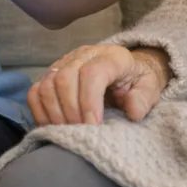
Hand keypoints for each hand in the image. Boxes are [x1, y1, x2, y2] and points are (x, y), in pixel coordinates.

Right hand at [28, 44, 168, 125]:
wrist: (127, 70)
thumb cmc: (137, 82)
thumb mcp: (150, 88)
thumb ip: (144, 98)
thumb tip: (132, 111)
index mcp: (112, 57)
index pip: (92, 73)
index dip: (89, 101)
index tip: (93, 126)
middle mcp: (85, 54)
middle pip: (65, 77)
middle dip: (71, 110)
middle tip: (81, 132)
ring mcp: (65, 62)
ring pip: (47, 84)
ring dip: (55, 113)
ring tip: (69, 131)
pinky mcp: (52, 73)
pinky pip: (35, 91)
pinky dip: (40, 111)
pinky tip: (54, 126)